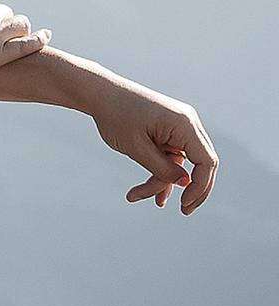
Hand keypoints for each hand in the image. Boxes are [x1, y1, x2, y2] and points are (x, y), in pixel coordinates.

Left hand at [87, 73, 219, 213]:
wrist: (99, 93)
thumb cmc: (115, 116)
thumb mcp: (136, 147)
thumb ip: (161, 168)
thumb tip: (185, 183)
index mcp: (184, 124)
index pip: (206, 161)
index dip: (200, 186)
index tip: (185, 205)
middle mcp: (187, 124)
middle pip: (201, 164)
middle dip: (190, 189)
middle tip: (183, 212)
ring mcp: (178, 127)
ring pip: (180, 163)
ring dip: (162, 182)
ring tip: (134, 196)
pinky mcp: (167, 131)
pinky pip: (171, 156)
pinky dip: (160, 172)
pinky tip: (146, 192)